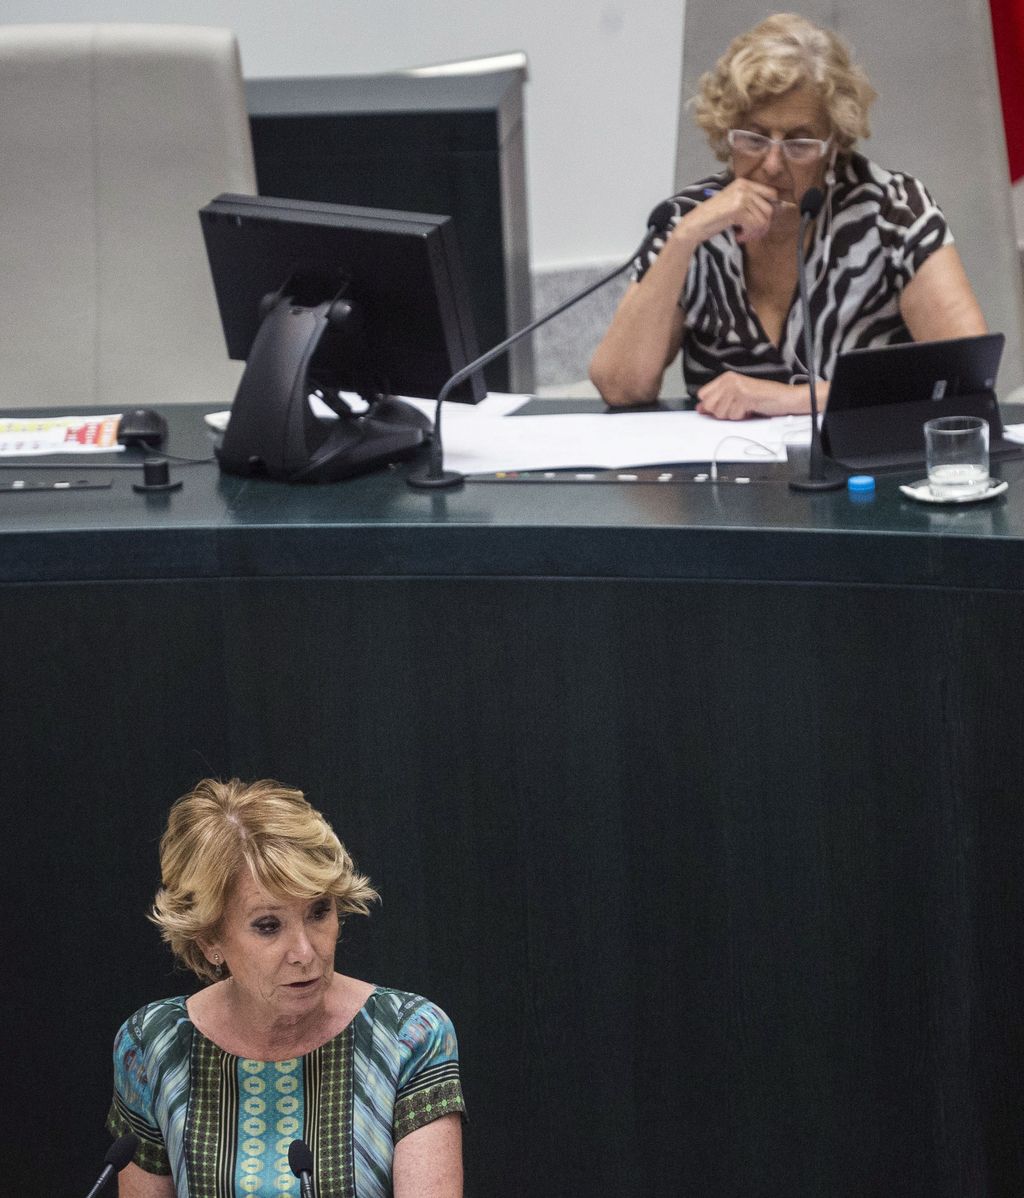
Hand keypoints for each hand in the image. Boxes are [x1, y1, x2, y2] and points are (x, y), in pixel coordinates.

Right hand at [673, 178, 779, 246]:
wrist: (695, 225)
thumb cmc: (712, 218)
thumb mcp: (733, 203)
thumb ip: (751, 202)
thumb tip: (777, 209)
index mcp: (744, 182)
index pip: (772, 194)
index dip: (769, 211)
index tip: (760, 223)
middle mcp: (744, 187)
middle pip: (770, 208)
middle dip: (763, 226)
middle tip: (751, 234)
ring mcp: (741, 197)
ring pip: (763, 219)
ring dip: (754, 233)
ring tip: (742, 236)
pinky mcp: (738, 209)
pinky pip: (754, 226)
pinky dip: (747, 236)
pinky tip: (737, 237)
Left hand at [695, 373, 809, 420]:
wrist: (783, 397)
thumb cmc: (762, 397)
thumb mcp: (736, 396)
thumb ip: (718, 401)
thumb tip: (700, 408)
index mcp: (726, 378)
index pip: (702, 395)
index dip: (709, 405)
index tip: (721, 407)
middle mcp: (729, 380)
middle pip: (709, 405)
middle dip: (721, 412)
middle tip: (736, 407)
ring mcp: (736, 388)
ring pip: (721, 413)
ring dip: (733, 415)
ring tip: (745, 407)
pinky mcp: (744, 397)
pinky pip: (733, 415)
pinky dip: (742, 417)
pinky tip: (750, 409)